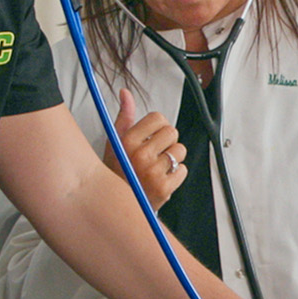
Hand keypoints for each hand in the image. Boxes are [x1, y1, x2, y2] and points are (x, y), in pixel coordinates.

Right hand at [102, 89, 186, 207]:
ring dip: (172, 158)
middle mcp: (139, 156)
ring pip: (180, 151)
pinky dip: (175, 174)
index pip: (158, 118)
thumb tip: (126, 93)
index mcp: (127, 141)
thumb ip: (124, 116)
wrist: (116, 205)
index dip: (158, 126)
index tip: (152, 136)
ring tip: (157, 167)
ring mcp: (153, 172)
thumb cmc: (117, 171)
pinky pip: (183, 170)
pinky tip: (161, 178)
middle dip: (166, 142)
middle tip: (155, 153)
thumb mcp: (115, 142)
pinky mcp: (164, 188)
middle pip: (172, 132)